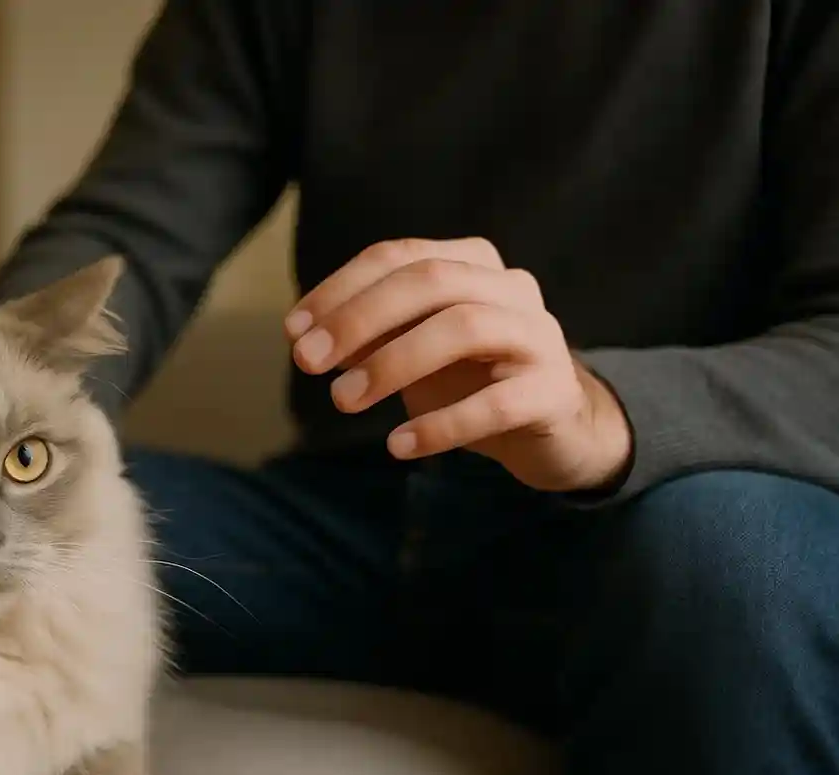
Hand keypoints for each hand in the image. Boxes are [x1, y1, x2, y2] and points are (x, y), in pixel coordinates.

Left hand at [284, 237, 631, 492]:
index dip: (340, 289)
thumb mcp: (410, 351)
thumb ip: (367, 337)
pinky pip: (497, 403)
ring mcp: (539, 335)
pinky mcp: (554, 391)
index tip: (293, 330)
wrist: (553, 428)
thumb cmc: (470, 379)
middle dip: (359, 318)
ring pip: (464, 328)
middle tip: (308, 362)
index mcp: (472, 264)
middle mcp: (511, 287)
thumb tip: (306, 338)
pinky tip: (399, 446)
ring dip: (393, 363)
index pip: (399, 257)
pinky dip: (442, 425)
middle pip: (431, 281)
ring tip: (342, 401)